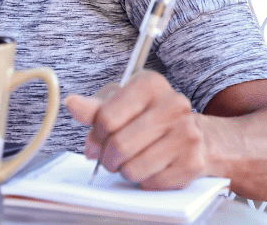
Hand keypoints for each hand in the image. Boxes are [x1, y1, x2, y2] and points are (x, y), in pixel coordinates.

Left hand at [64, 70, 208, 189]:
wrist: (194, 134)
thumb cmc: (148, 117)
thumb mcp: (119, 104)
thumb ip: (93, 108)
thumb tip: (72, 103)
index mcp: (150, 84)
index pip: (107, 118)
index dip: (96, 134)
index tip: (98, 137)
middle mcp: (173, 105)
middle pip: (119, 144)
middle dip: (107, 157)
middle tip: (109, 157)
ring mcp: (187, 134)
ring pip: (134, 167)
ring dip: (124, 170)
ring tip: (128, 162)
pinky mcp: (194, 162)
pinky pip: (152, 182)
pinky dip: (143, 180)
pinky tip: (149, 168)